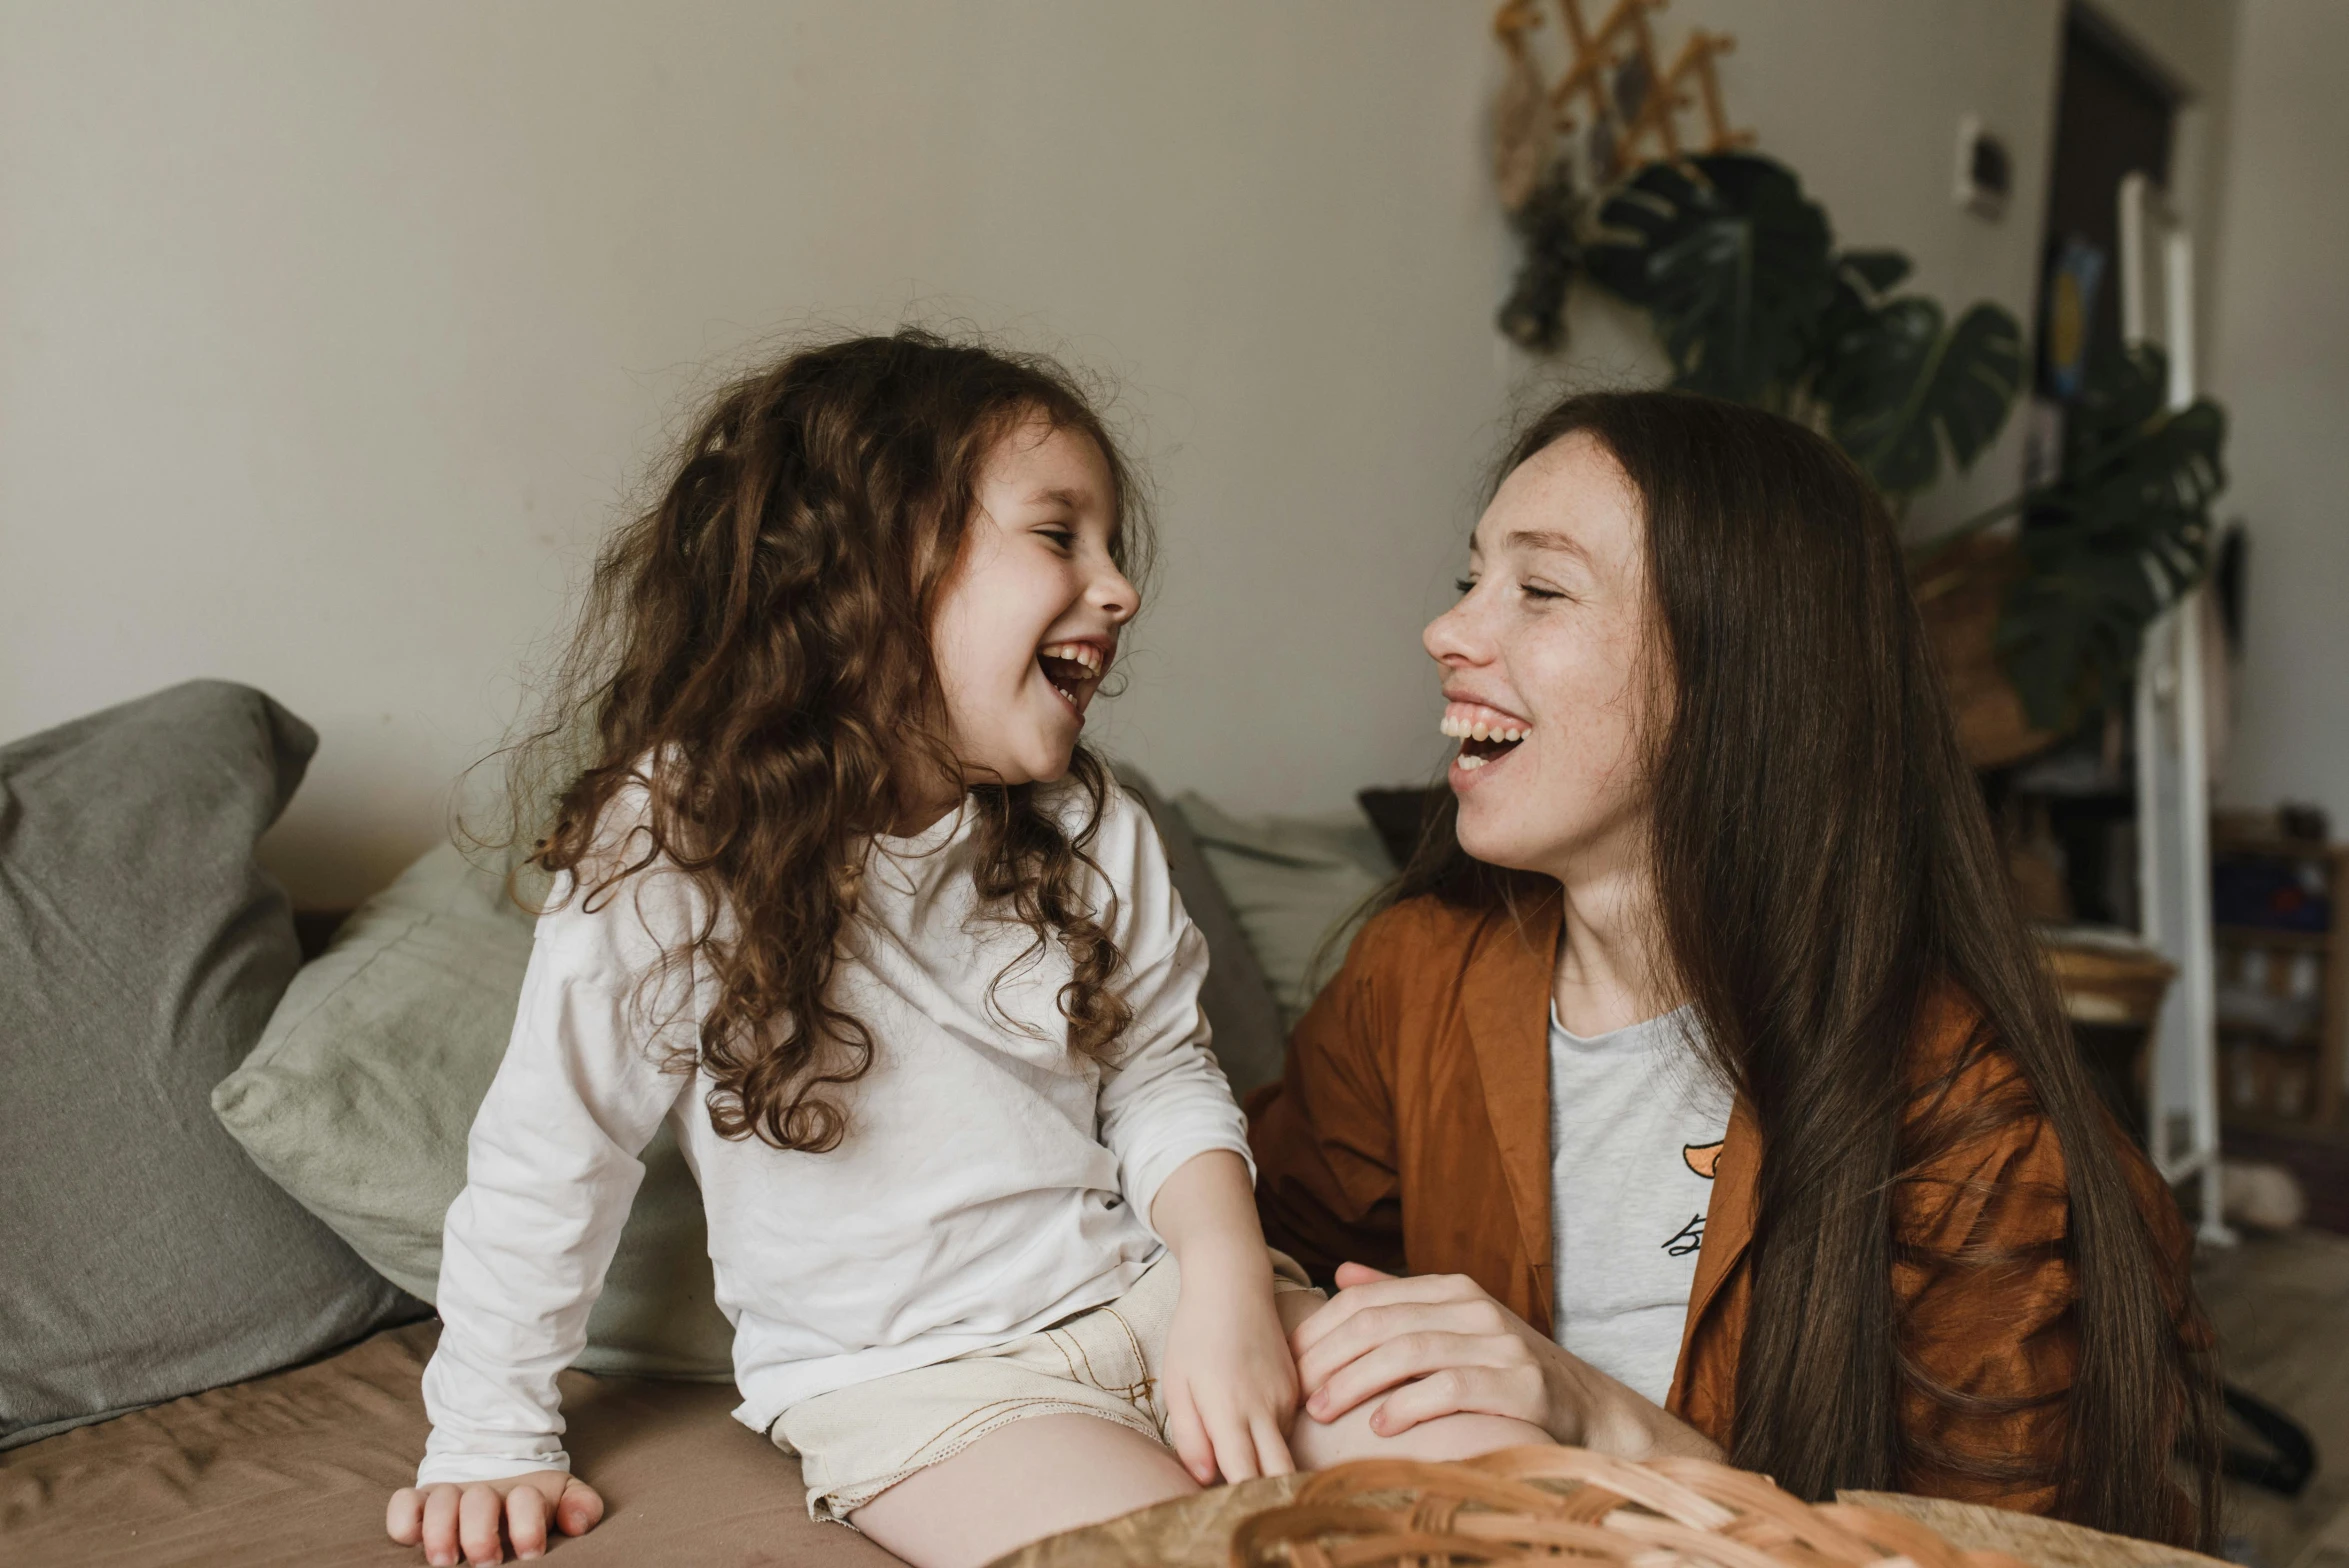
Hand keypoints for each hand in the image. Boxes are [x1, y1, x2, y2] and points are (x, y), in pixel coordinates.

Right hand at [386, 1469, 603, 1564]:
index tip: (530, 1551)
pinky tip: (412, 1537)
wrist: (496, 1471)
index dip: (527, 1526)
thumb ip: (581, 1506)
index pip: (526, 1500)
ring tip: (446, 1559)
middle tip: (487, 1560)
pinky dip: (403, 1519)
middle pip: (478, 1502)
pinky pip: (402, 1504)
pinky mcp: (419, 1503)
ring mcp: (449, 1497)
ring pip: (439, 1502)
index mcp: (523, 1495)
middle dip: (481, 1534)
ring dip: (440, 1530)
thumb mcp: (561, 1497)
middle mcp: (484, 1494)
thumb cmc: (531, 1503)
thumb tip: (578, 1522)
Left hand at [1159, 1247, 1301, 1484]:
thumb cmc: (1195, 1333)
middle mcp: (1265, 1409)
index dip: (1241, 1500)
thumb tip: (1205, 1478)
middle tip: (1251, 1501)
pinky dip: (1272, 1435)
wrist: (1232, 1283)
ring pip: (1283, 1450)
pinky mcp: (1294, 1385)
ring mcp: (1285, 1397)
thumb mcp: (1176, 1383)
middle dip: (1270, 1494)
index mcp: (1230, 1411)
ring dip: (1268, 1463)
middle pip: (1280, 1473)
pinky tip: (1252, 1421)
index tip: (1229, 1510)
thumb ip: (1190, 1435)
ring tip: (1246, 1459)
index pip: (1245, 1477)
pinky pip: (1286, 1426)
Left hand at [1291, 1263, 1718, 1460]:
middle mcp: (1475, 1309)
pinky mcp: (1521, 1384)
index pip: (1369, 1298)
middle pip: (1382, 1323)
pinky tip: (1380, 1427)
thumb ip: (1399, 1299)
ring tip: (1324, 1411)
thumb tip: (1340, 1272)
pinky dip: (1409, 1406)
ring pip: (1410, 1352)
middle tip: (1298, 1393)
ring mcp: (1501, 1344)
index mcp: (1452, 1289)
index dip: (1322, 1327)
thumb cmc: (1504, 1369)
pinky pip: (1452, 1388)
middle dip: (1330, 1358)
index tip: (1289, 1360)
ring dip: (1357, 1383)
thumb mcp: (1453, 1326)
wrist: (1585, 1408)